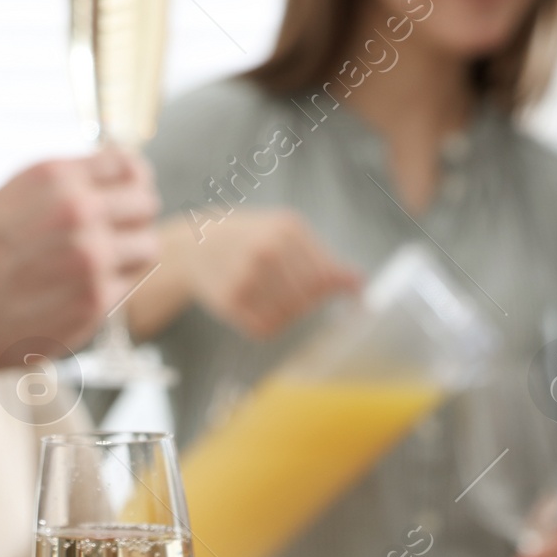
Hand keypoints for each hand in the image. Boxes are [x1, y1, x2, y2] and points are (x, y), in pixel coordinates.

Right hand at [0, 150, 161, 368]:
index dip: (132, 179)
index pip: (127, 164)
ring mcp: (92, 257)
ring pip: (148, 245)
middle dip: (137, 215)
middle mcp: (79, 210)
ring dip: (134, 252)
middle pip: (145, 203)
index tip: (128, 192)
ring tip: (111, 262)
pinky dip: (117, 284)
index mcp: (56, 176)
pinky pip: (130, 285)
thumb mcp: (10, 195)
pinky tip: (90, 287)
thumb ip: (61, 188)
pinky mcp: (96, 301)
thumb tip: (107, 180)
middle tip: (124, 231)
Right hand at [170, 208, 361, 339]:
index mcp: (287, 229)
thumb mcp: (287, 235)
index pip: (324, 277)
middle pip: (308, 298)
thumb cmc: (251, 240)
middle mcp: (268, 250)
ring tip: (270, 298)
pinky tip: (255, 307)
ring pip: (288, 315)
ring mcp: (248, 275)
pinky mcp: (231, 299)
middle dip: (304, 303)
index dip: (328, 292)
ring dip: (285, 315)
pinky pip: (265, 327)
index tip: (323, 294)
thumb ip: (324, 260)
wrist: (196, 245)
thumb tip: (360, 284)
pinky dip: (266, 324)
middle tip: (286, 293)